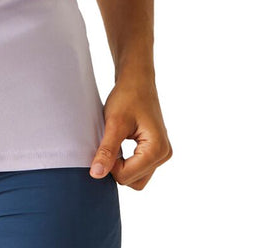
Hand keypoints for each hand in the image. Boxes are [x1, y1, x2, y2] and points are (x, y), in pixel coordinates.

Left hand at [89, 75, 172, 189]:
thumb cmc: (127, 96)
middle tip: (108, 143)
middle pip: (134, 181)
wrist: (137, 79)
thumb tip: (96, 175)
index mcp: (157, 149)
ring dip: (122, 165)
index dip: (109, 165)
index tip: (105, 143)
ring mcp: (162, 153)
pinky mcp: (156, 150)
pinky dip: (127, 161)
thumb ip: (107, 150)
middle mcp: (164, 155)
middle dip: (117, 168)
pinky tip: (120, 144)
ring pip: (137, 177)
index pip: (127, 176)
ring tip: (115, 142)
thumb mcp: (114, 123)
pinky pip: (140, 168)